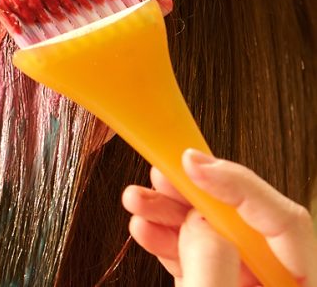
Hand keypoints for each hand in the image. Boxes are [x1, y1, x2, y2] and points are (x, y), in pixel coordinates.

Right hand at [122, 149, 316, 286]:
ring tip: (137, 200)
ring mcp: (243, 284)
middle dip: (192, 193)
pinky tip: (145, 227)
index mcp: (300, 284)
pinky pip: (194, 256)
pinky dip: (167, 240)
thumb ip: (213, 266)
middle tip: (160, 172)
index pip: (282, 218)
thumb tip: (197, 222)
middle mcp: (274, 280)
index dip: (235, 182)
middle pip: (240, 219)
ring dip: (169, 214)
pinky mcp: (216, 286)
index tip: (191, 163)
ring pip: (210, 234)